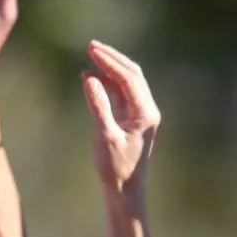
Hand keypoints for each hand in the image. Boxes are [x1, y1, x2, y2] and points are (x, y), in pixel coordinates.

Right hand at [82, 41, 160, 196]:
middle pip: (132, 74)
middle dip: (112, 58)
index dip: (109, 61)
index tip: (92, 50)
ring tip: (90, 56)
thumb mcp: (105, 136)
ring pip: (127, 81)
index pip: (128, 77)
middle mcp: (146, 110)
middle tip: (91, 46)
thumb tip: (90, 78)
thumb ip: (98, 106)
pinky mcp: (132, 119)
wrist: (126, 190)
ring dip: (110, 68)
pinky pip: (121, 93)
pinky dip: (108, 83)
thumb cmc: (116, 168)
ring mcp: (140, 114)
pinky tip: (91, 78)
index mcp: (145, 112)